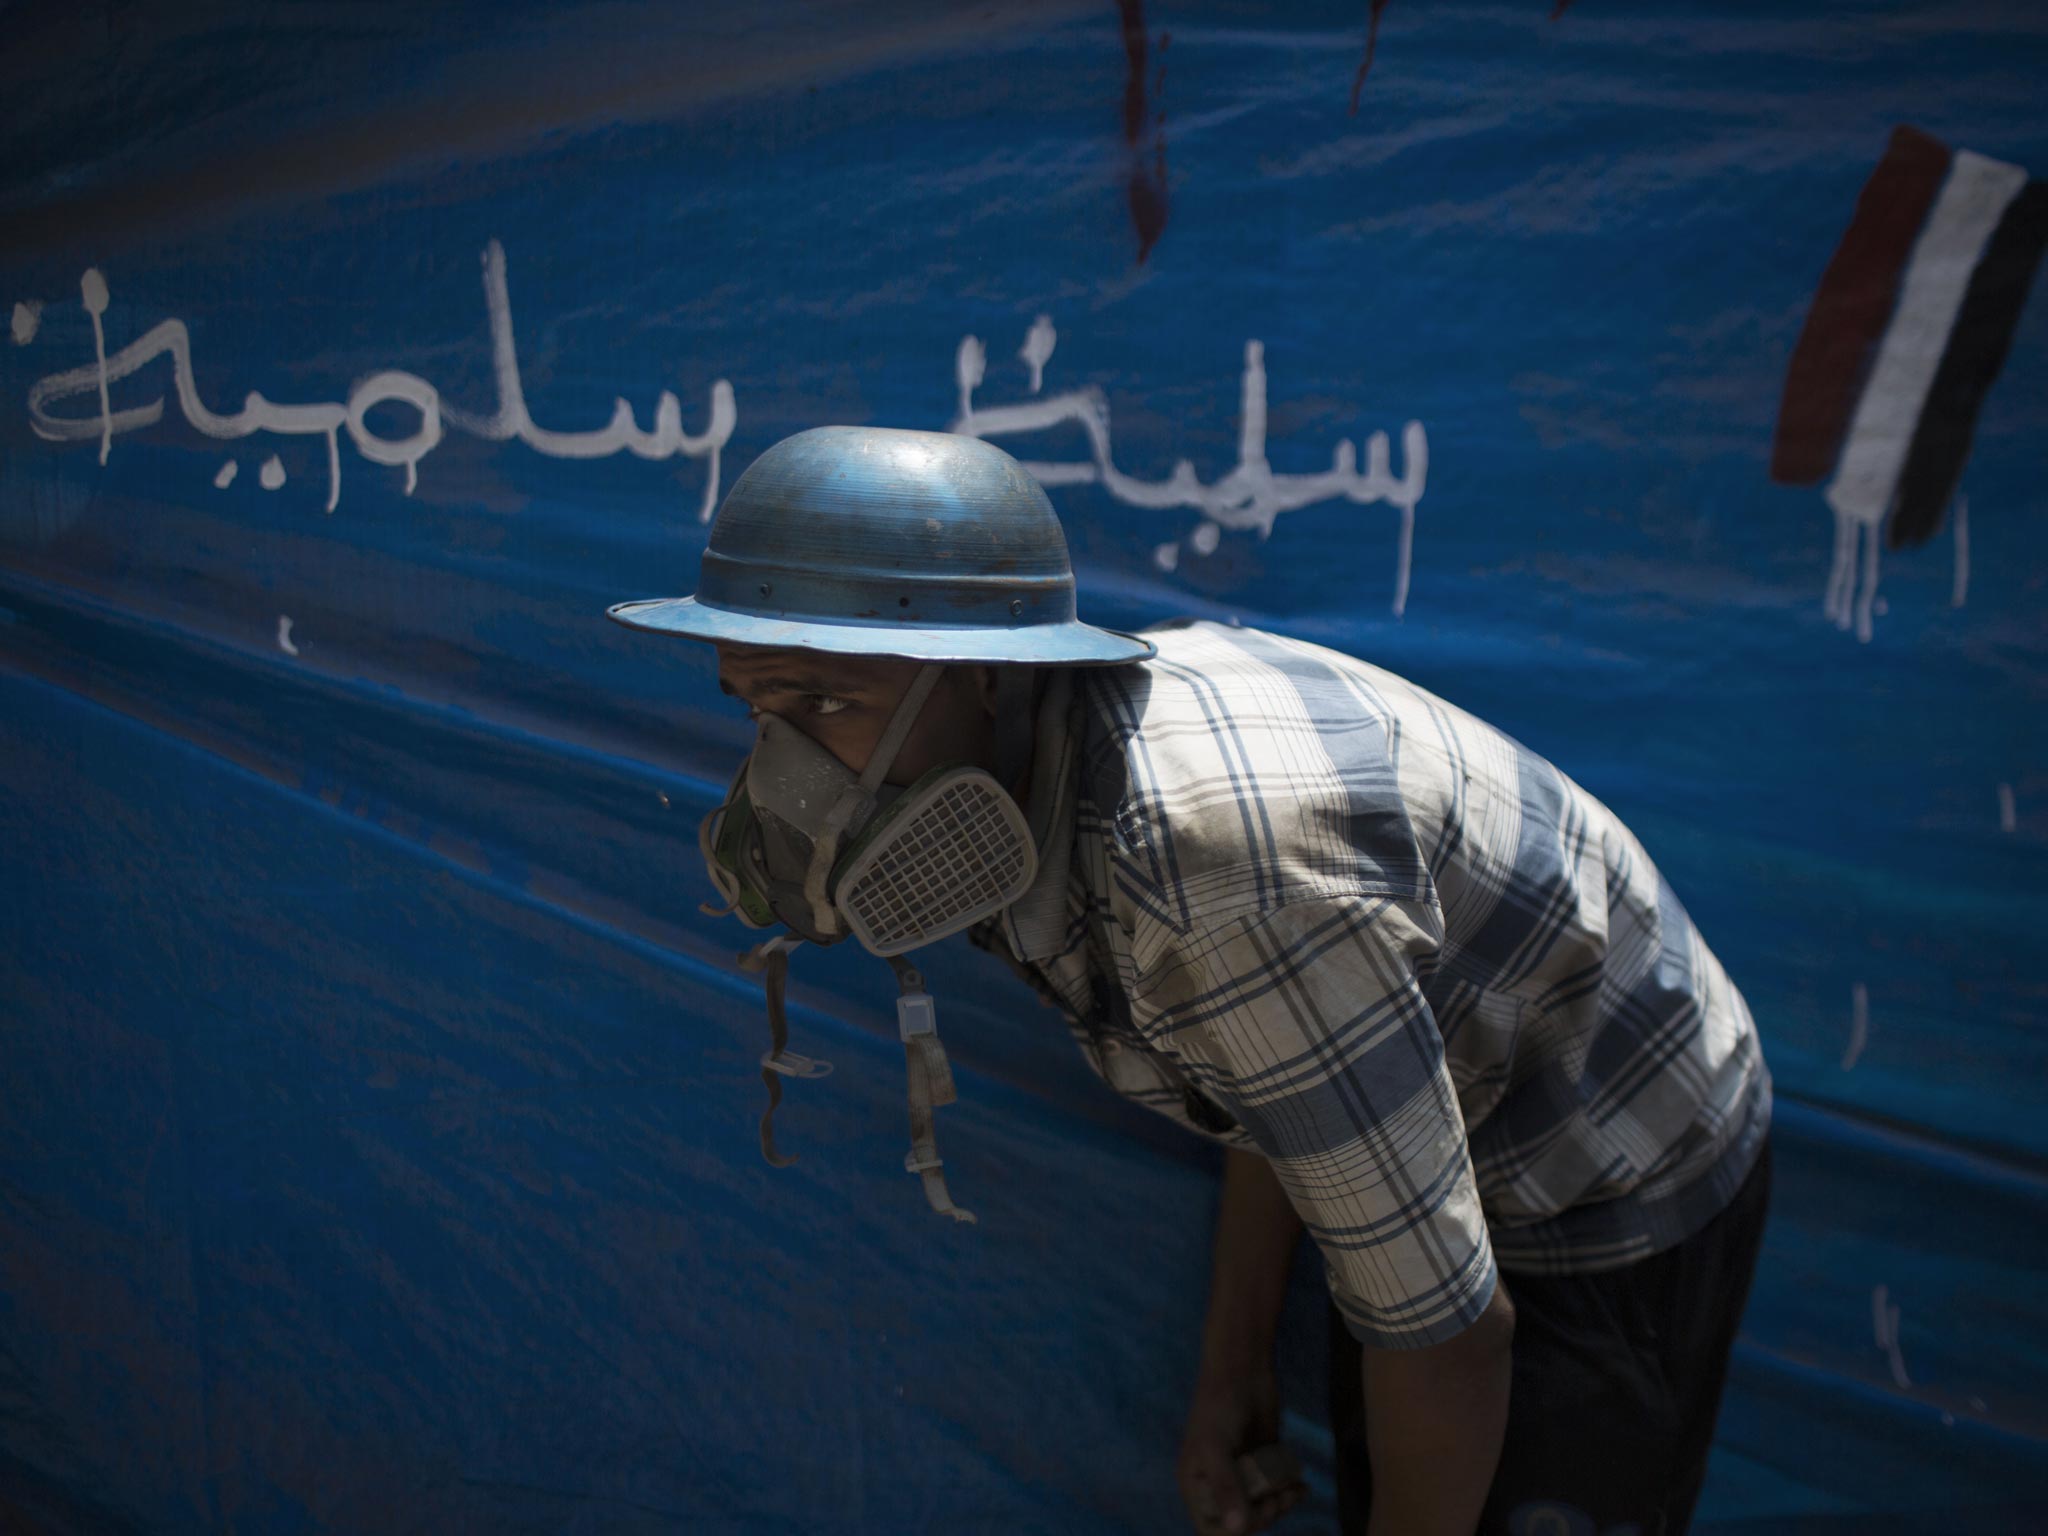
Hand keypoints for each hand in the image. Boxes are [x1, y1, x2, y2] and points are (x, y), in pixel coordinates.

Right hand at [1177, 1362, 1302, 1533]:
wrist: (1243, 1369)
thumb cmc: (1219, 1405)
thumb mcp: (1216, 1446)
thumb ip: (1226, 1487)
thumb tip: (1237, 1528)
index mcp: (1196, 1485)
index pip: (1212, 1529)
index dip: (1235, 1530)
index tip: (1259, 1512)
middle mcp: (1217, 1485)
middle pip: (1242, 1522)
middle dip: (1265, 1515)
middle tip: (1281, 1495)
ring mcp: (1241, 1475)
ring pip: (1262, 1509)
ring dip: (1281, 1504)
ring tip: (1294, 1488)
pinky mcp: (1262, 1464)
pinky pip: (1275, 1491)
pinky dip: (1289, 1492)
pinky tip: (1301, 1486)